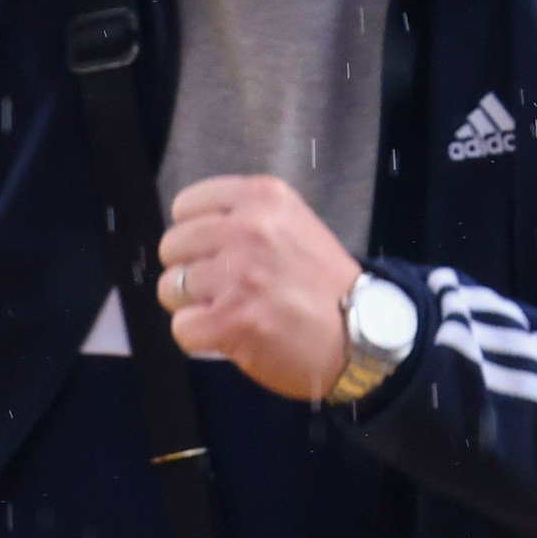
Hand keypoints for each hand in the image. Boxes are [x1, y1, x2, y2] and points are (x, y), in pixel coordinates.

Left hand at [159, 175, 366, 401]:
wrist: (365, 334)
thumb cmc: (327, 288)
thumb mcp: (293, 226)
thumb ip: (246, 218)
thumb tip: (192, 233)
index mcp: (263, 199)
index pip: (186, 206)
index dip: (196, 236)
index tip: (217, 254)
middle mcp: (249, 229)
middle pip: (172, 247)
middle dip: (191, 271)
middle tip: (226, 288)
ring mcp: (239, 275)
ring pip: (171, 288)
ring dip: (196, 306)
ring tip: (233, 312)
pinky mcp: (232, 319)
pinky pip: (183, 327)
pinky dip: (202, 338)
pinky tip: (232, 335)